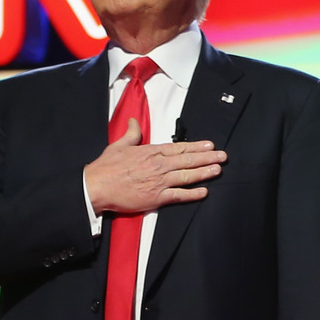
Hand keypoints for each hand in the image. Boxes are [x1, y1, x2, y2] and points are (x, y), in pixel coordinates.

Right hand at [85, 118, 226, 213]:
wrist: (96, 187)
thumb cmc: (106, 167)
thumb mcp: (119, 145)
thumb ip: (131, 134)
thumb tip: (133, 121)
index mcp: (151, 152)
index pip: (179, 148)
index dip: (196, 146)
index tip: (209, 145)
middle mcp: (159, 165)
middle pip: (188, 160)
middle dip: (207, 158)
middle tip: (223, 156)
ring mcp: (159, 182)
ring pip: (187, 176)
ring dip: (204, 173)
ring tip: (218, 170)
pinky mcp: (156, 198)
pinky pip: (178, 195)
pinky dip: (192, 194)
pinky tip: (204, 192)